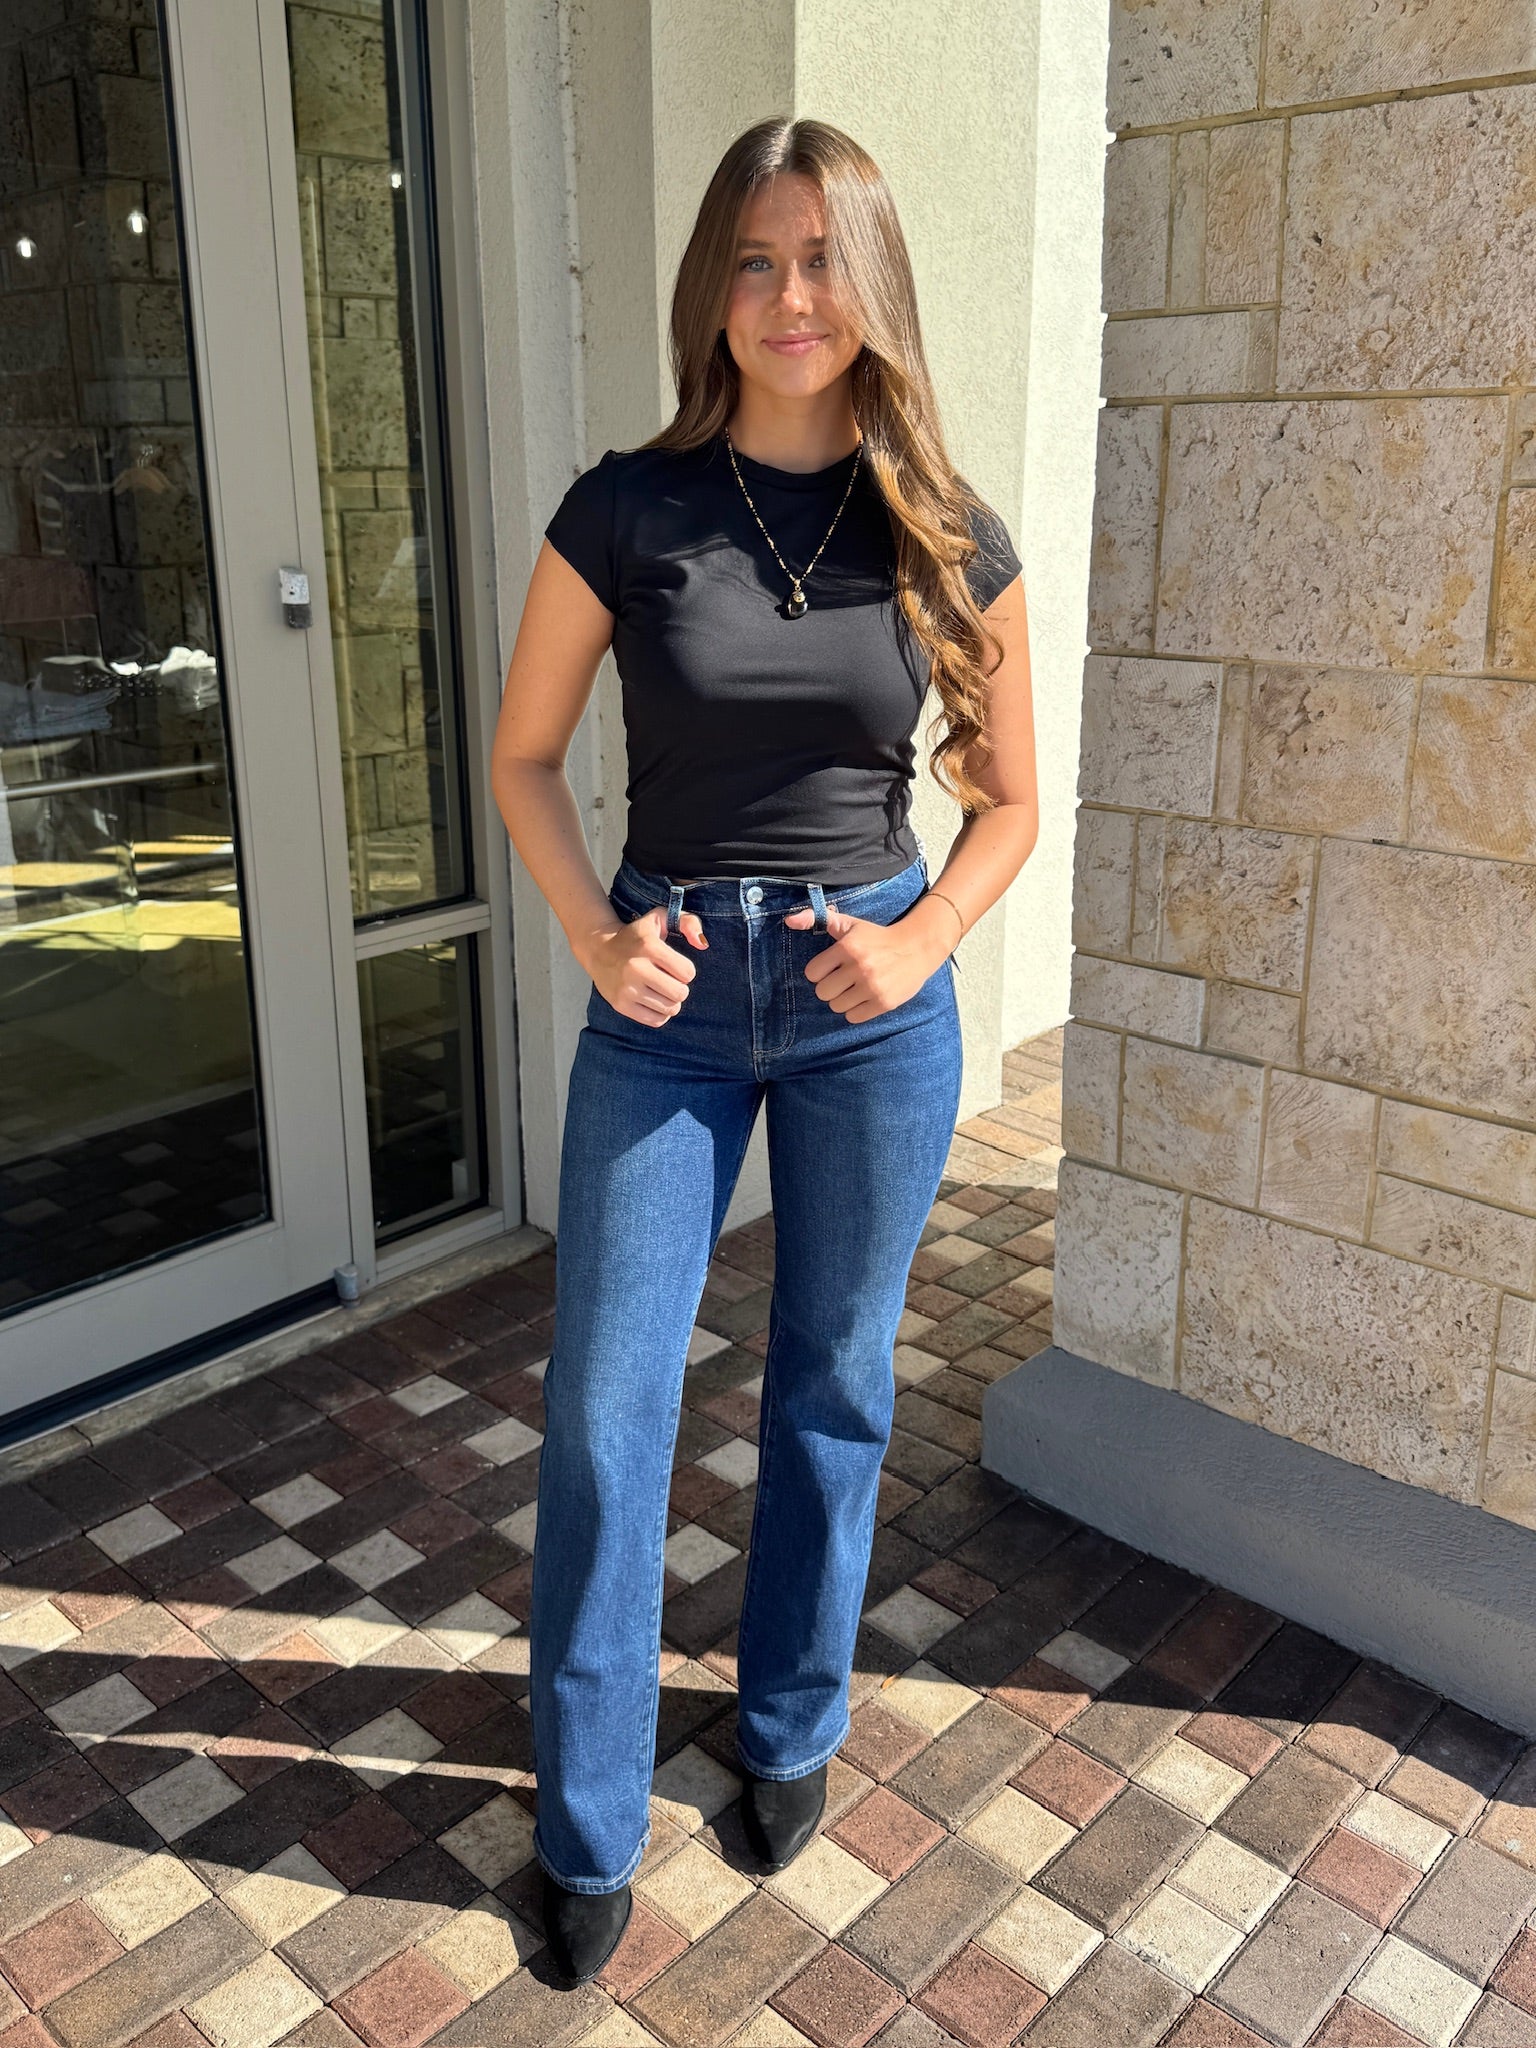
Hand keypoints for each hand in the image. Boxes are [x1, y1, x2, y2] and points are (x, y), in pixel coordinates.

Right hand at [583, 906, 707, 1026]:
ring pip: (670, 1009)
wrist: (599, 949)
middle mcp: (636, 968)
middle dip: (680, 988)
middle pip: (680, 993)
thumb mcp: (660, 918)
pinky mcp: (621, 1005)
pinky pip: (656, 1020)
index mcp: (648, 946)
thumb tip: (703, 943)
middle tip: (669, 981)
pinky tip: (653, 1001)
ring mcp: (627, 988)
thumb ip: (689, 922)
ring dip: (670, 1001)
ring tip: (661, 991)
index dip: (686, 971)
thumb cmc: (637, 935)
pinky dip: (660, 1014)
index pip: (688, 972)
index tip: (674, 966)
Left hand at [784, 896, 954, 1021]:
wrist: (917, 947)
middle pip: (822, 993)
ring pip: (837, 1007)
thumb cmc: (877, 936)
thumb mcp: (849, 924)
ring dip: (843, 1000)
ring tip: (855, 989)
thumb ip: (818, 918)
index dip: (820, 972)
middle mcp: (859, 967)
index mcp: (847, 947)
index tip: (832, 968)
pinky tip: (865, 998)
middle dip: (830, 988)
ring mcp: (872, 987)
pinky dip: (856, 1011)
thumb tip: (789, 921)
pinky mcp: (884, 1003)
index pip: (812, 973)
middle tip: (843, 980)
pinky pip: (854, 1017)